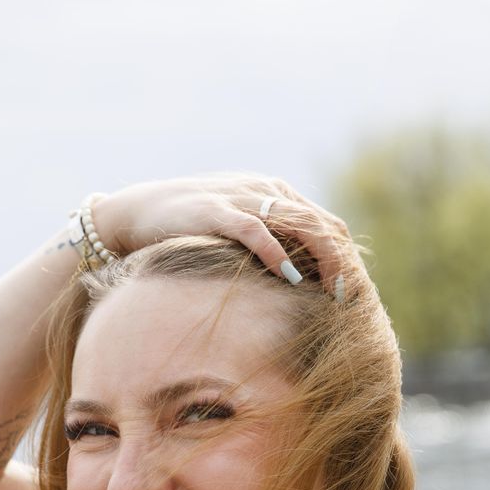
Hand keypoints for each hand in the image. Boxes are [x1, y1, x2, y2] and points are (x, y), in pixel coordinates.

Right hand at [91, 172, 360, 297]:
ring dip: (321, 259)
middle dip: (341, 263)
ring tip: (331, 292)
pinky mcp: (216, 211)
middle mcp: (265, 190)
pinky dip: (276, 253)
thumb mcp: (235, 234)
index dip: (345, 259)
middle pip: (321, 224)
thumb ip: (265, 246)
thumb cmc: (187, 230)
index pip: (326, 224)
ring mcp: (241, 198)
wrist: (137, 213)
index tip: (352, 294)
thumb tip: (294, 284)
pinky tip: (289, 278)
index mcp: (275, 194)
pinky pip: (255, 230)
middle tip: (349, 299)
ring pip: (298, 224)